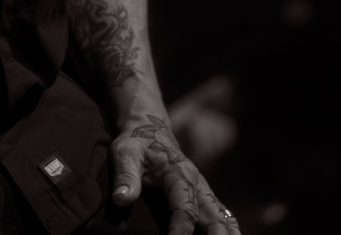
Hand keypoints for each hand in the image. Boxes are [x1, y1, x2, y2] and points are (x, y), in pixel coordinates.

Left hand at [111, 115, 240, 233]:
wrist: (149, 127)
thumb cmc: (137, 142)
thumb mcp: (125, 152)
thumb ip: (126, 175)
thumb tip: (121, 198)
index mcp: (180, 173)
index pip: (185, 208)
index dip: (181, 230)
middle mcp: (197, 182)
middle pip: (214, 214)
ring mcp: (202, 188)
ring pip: (222, 214)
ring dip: (228, 232)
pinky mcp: (202, 194)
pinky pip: (221, 213)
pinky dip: (227, 227)